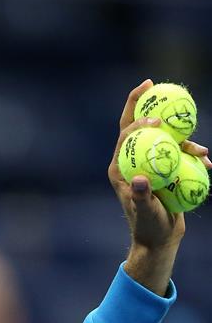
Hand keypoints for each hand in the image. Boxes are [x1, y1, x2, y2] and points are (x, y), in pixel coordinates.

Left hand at [108, 79, 210, 250]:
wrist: (159, 237)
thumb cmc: (148, 227)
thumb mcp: (145, 213)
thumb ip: (141, 197)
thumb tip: (140, 179)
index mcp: (120, 168)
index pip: (124, 136)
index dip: (136, 120)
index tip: (155, 116)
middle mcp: (132, 161)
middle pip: (137, 125)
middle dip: (144, 102)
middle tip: (156, 84)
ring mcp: (148, 163)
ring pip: (163, 138)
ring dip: (183, 138)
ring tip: (200, 152)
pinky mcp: (163, 168)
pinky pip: (178, 153)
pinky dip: (192, 155)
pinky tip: (207, 161)